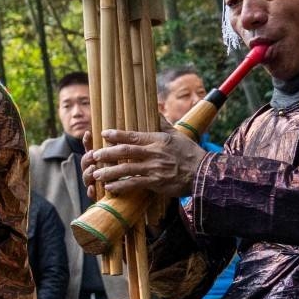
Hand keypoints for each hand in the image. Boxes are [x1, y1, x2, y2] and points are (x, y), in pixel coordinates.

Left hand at [84, 128, 206, 199]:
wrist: (204, 173)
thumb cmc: (190, 153)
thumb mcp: (177, 135)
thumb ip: (163, 123)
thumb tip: (155, 110)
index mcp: (157, 140)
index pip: (133, 135)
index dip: (116, 134)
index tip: (103, 133)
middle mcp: (154, 153)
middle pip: (125, 151)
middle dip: (107, 153)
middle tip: (93, 155)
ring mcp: (154, 168)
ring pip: (126, 168)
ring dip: (109, 171)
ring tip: (96, 174)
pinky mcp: (156, 182)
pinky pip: (134, 183)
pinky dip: (121, 185)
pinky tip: (110, 188)